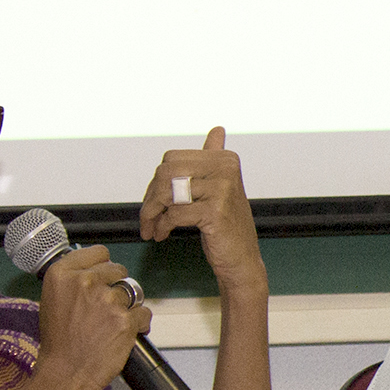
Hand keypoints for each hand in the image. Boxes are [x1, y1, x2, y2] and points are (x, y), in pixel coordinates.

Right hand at [33, 244, 149, 389]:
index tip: (104, 275)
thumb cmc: (59, 341)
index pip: (99, 252)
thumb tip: (95, 269)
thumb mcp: (53, 300)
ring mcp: (107, 300)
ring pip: (133, 292)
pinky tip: (124, 333)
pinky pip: (144, 313)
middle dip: (117, 286)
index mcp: (62, 274)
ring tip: (112, 324)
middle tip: (107, 306)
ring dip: (128, 307)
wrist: (65, 371)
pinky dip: (139, 324)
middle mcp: (85, 282)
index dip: (104, 265)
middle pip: (118, 270)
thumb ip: (73, 280)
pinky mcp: (125, 319)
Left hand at [140, 127, 265, 294]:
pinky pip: (174, 213)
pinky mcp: (215, 211)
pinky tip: (163, 234)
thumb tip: (217, 130)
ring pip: (168, 193)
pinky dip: (163, 226)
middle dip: (150, 198)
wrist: (241, 259)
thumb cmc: (225, 226)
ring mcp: (223, 189)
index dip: (156, 182)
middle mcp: (226, 169)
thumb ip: (215, 157)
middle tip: (147, 218)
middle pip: (166, 173)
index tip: (154, 201)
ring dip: (152, 213)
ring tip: (153, 227)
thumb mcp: (219, 188)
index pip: (171, 159)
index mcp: (225, 159)